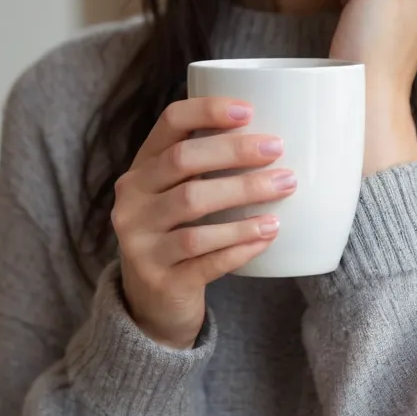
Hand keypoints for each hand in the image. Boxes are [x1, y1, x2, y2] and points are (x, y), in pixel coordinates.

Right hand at [111, 98, 296, 348]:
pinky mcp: (159, 279)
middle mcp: (132, 201)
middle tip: (277, 150)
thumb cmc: (178, 236)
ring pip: (193, 208)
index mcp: (141, 170)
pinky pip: (205, 258)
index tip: (249, 110)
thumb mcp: (177, 197)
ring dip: (244, 196)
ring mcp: (140, 241)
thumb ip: (207, 169)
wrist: (151, 305)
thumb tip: (273, 137)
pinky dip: (240, 244)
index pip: (168, 124)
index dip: (207, 111)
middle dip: (235, 152)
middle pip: (183, 161)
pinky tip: (268, 234)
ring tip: (284, 189)